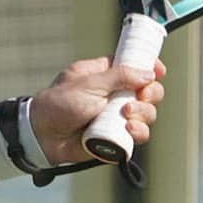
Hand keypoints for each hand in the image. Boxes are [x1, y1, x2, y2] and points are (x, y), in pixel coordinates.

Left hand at [29, 56, 167, 165]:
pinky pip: (139, 134)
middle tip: (140, 97)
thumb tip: (149, 72)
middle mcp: (114, 95)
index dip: (150, 67)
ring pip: (147, 113)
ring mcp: (116, 116)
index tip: (159, 70)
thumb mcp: (88, 83)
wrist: (42, 135)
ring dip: (144, 113)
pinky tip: (129, 129)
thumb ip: (119, 76)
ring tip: (126, 114)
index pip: (135, 67)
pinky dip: (139, 131)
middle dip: (150, 93)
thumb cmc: (59, 104)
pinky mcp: (116, 136)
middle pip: (148, 91)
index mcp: (105, 75)